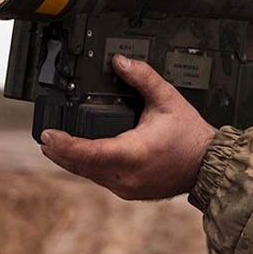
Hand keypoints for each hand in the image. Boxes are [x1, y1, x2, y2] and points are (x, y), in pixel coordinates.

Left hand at [39, 55, 216, 199]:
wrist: (208, 164)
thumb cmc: (191, 136)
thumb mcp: (167, 100)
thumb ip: (142, 78)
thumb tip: (121, 61)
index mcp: (134, 154)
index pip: (89, 152)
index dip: (64, 145)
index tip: (48, 135)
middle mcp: (127, 176)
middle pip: (81, 166)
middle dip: (60, 152)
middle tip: (44, 137)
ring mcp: (127, 188)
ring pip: (89, 175)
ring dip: (72, 160)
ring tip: (56, 145)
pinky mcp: (130, 192)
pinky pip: (101, 179)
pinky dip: (89, 167)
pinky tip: (83, 156)